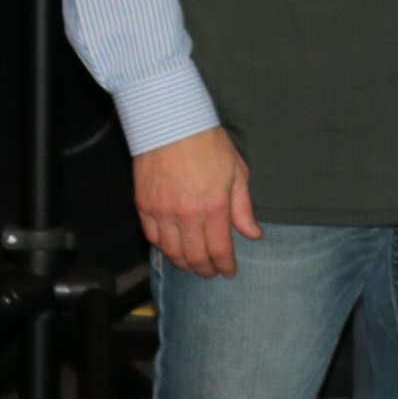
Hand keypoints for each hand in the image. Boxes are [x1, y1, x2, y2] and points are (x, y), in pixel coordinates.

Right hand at [133, 127, 260, 278]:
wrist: (172, 125)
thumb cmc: (209, 144)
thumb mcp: (238, 173)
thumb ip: (243, 208)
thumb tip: (253, 234)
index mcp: (214, 207)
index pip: (220, 249)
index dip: (225, 265)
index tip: (230, 272)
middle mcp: (187, 215)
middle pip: (195, 256)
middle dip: (205, 269)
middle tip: (212, 273)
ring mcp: (162, 212)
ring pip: (171, 251)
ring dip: (184, 263)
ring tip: (194, 267)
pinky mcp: (144, 206)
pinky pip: (153, 237)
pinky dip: (163, 249)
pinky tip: (172, 251)